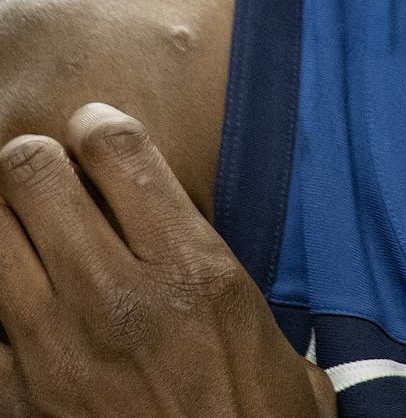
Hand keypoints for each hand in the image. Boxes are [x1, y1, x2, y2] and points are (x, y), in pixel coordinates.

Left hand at [0, 103, 335, 417]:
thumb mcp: (270, 334)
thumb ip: (224, 272)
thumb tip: (187, 227)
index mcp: (195, 271)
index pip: (121, 153)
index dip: (101, 125)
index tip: (97, 127)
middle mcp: (120, 297)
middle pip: (34, 177)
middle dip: (32, 159)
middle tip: (40, 164)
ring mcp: (56, 349)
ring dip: (1, 219)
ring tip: (16, 220)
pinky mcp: (16, 400)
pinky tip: (12, 295)